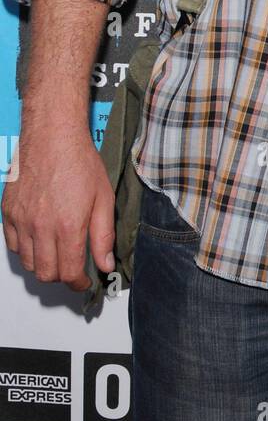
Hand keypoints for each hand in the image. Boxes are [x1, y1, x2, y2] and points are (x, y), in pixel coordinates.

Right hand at [2, 130, 113, 290]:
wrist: (53, 137)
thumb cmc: (80, 163)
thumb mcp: (104, 199)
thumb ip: (103, 236)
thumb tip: (105, 263)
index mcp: (67, 226)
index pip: (68, 273)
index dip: (78, 283)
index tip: (84, 281)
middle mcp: (40, 227)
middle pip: (46, 273)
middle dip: (61, 277)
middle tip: (72, 269)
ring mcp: (21, 221)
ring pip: (28, 262)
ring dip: (43, 264)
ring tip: (57, 253)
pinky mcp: (8, 212)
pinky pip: (12, 244)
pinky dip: (25, 248)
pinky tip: (39, 239)